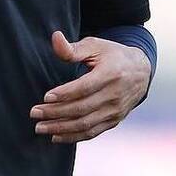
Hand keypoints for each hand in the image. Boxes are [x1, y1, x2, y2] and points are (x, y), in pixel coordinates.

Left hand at [29, 30, 150, 143]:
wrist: (141, 71)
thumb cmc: (112, 55)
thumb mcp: (96, 46)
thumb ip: (73, 47)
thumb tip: (55, 38)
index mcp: (111, 73)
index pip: (85, 88)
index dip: (65, 94)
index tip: (45, 97)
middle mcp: (115, 95)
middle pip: (82, 109)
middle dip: (55, 113)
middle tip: (34, 113)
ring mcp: (115, 111)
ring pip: (85, 124)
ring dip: (61, 128)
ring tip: (40, 127)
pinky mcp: (114, 120)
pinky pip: (92, 132)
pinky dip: (73, 137)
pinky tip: (56, 136)